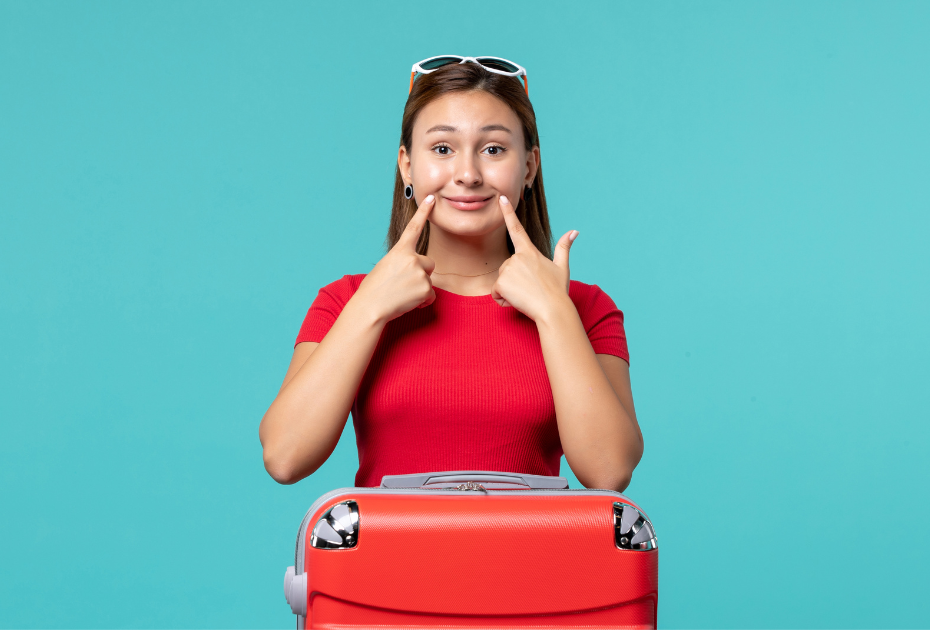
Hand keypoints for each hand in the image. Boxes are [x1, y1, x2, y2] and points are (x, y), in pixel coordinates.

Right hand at [356, 195, 436, 322]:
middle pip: (429, 263)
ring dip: (420, 288)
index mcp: (399, 251)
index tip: (431, 199)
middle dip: (422, 273)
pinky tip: (407, 302)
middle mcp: (412, 259)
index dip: (423, 212)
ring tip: (402, 294)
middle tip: (404, 283)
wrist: (370, 307)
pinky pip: (431, 296)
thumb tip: (417, 270)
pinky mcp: (425, 288)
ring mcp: (420, 273)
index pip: (414, 228)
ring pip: (429, 280)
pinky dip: (422, 301)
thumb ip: (403, 262)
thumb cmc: (374, 289)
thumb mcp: (386, 267)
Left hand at [491, 195, 578, 321]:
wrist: (553, 310)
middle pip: (507, 267)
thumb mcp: (562, 267)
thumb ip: (564, 248)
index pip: (517, 228)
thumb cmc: (558, 291)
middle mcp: (517, 257)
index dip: (508, 213)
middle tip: (530, 289)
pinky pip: (495, 293)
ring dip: (509, 291)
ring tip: (526, 295)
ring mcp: (508, 270)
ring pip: (501, 281)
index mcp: (530, 252)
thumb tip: (574, 231)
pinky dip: (503, 299)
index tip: (501, 198)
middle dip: (514, 280)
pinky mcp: (501, 283)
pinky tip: (517, 301)